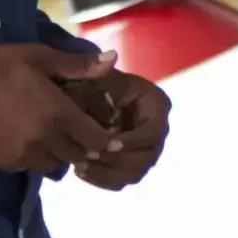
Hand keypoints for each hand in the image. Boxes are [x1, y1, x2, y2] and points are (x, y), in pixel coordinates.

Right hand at [0, 41, 117, 176]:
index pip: (95, 139)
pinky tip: (23, 142)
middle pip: (75, 156)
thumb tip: (112, 59)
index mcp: (59, 114)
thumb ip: (76, 65)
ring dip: (55, 155)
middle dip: (80, 147)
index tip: (99, 132)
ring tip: (48, 139)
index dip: (101, 138)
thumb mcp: (38, 57)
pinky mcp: (1, 163)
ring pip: (51, 165)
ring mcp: (22, 155)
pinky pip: (25, 168)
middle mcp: (45, 140)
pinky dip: (30, 159)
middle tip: (75, 135)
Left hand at [69, 65, 171, 190]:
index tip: (107, 141)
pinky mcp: (128, 163)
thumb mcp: (93, 75)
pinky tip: (81, 170)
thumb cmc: (91, 84)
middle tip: (89, 155)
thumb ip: (98, 70)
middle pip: (147, 157)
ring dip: (107, 173)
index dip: (133, 141)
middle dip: (117, 160)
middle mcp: (156, 130)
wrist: (81, 96)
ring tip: (81, 165)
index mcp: (156, 105)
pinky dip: (102, 179)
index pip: (154, 131)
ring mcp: (144, 150)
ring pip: (134, 173)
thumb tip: (111, 58)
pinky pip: (121, 179)